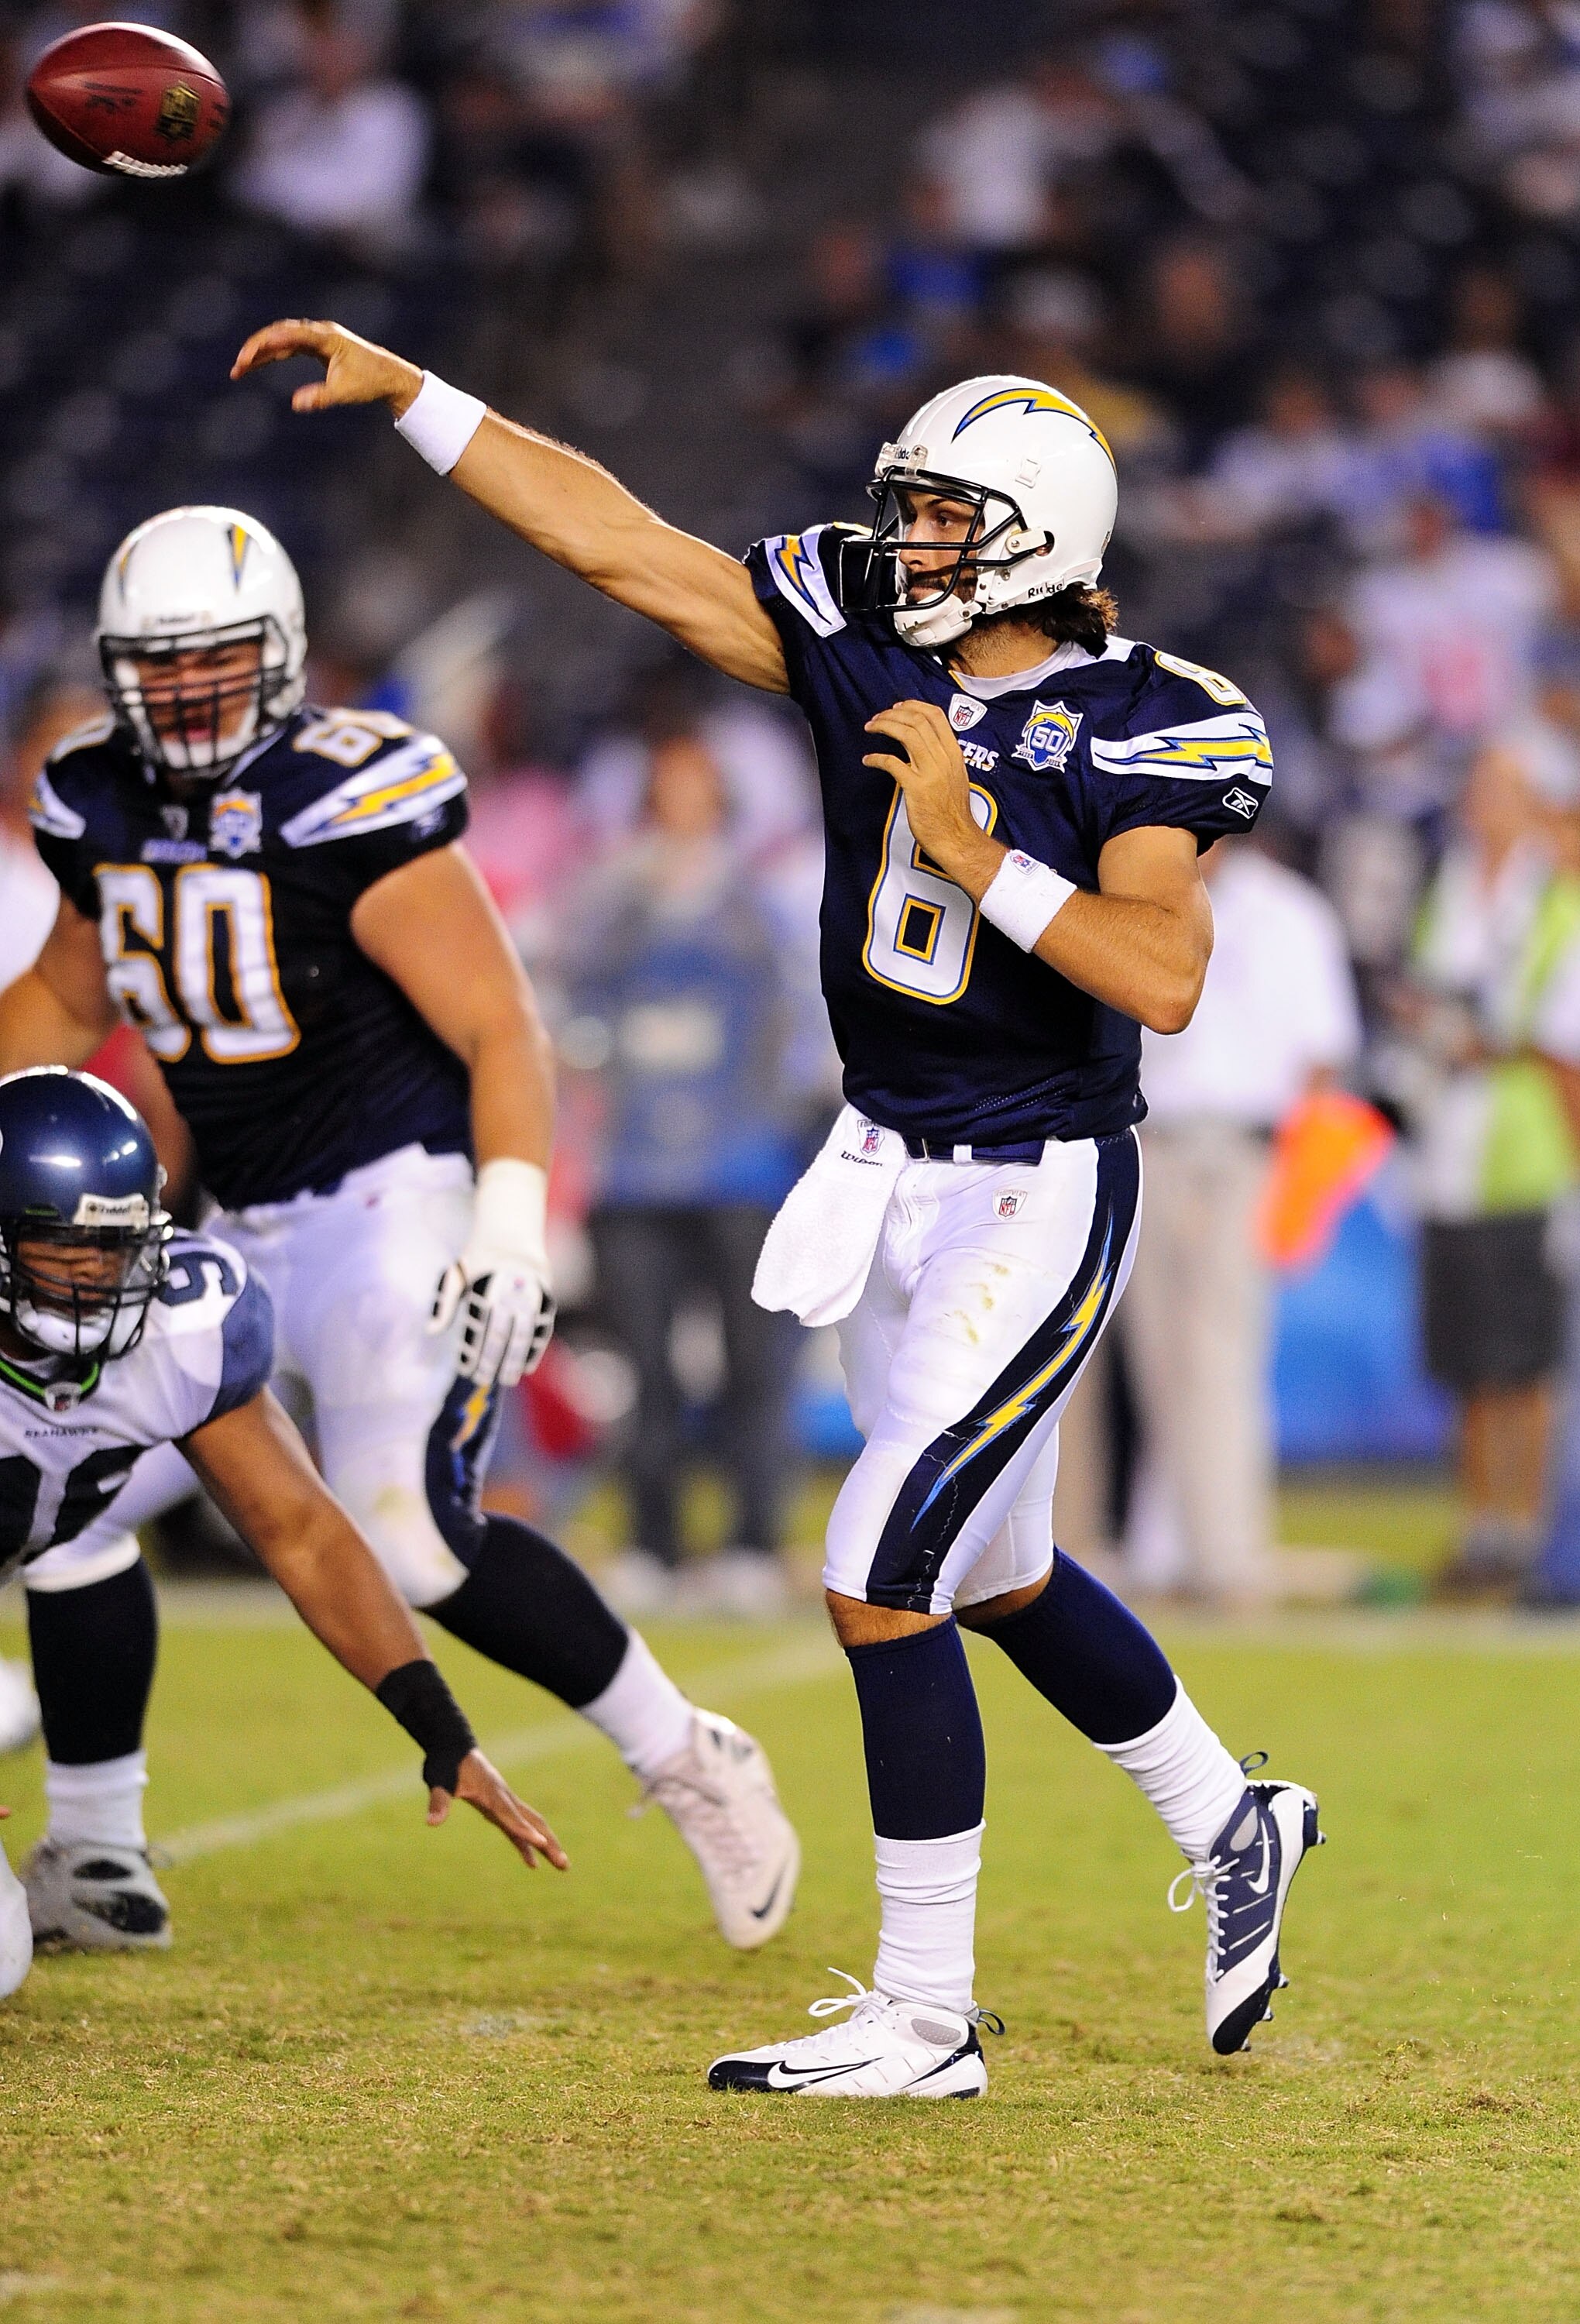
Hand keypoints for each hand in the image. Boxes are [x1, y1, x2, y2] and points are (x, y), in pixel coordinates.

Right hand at [230, 318, 422, 417]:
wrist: (390, 377)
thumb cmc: (370, 382)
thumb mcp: (344, 393)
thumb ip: (320, 398)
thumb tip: (296, 404)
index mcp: (326, 337)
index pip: (289, 334)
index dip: (266, 344)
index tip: (249, 357)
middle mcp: (319, 332)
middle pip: (280, 333)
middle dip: (257, 349)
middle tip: (238, 366)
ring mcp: (317, 338)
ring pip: (282, 340)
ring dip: (261, 353)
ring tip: (240, 369)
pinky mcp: (317, 347)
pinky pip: (289, 347)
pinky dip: (273, 355)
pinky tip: (257, 365)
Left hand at [428, 1749, 568, 1870]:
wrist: (454, 1747)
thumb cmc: (446, 1763)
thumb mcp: (438, 1780)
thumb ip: (438, 1801)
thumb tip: (432, 1821)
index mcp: (492, 1792)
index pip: (510, 1814)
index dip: (524, 1830)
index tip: (541, 1844)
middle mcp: (504, 1798)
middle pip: (532, 1822)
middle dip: (549, 1843)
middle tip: (564, 1864)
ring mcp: (504, 1803)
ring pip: (531, 1825)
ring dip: (546, 1845)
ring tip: (562, 1865)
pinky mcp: (499, 1808)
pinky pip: (517, 1828)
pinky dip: (526, 1844)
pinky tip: (532, 1862)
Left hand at [430, 1254, 554, 1388]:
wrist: (513, 1233)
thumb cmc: (479, 1258)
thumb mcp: (456, 1274)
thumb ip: (444, 1303)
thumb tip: (430, 1331)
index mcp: (483, 1287)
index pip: (476, 1329)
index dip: (471, 1352)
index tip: (465, 1371)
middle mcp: (508, 1292)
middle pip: (499, 1335)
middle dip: (491, 1362)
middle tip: (483, 1380)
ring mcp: (530, 1295)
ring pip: (522, 1335)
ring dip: (514, 1361)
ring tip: (506, 1380)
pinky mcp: (545, 1298)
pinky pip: (541, 1329)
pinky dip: (535, 1349)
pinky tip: (526, 1366)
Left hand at [862, 700, 1002, 892]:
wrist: (957, 838)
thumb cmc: (952, 813)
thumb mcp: (954, 777)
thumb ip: (941, 758)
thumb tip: (924, 744)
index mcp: (954, 753)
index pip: (936, 715)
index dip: (913, 706)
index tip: (898, 707)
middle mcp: (944, 758)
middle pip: (917, 720)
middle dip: (893, 714)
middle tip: (878, 717)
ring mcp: (931, 772)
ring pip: (906, 734)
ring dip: (884, 726)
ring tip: (870, 728)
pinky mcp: (916, 788)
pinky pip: (892, 763)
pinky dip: (876, 758)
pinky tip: (868, 759)